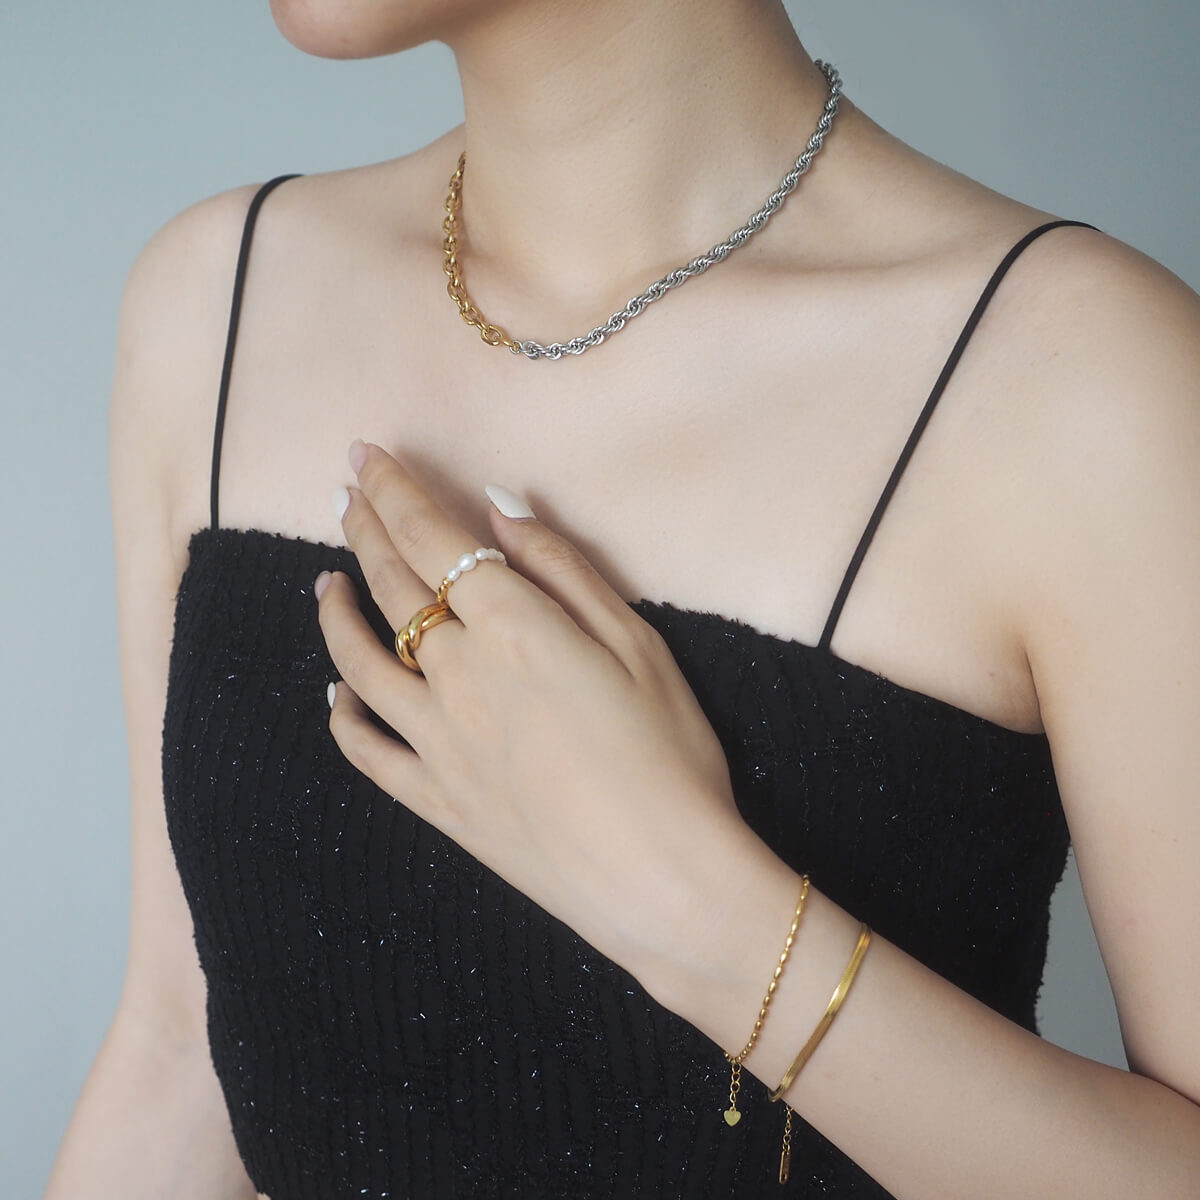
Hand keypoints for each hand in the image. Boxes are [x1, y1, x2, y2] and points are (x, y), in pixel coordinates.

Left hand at [316, 440, 750, 984]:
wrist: (665, 880)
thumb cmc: (670, 755)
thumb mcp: (637, 643)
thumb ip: (563, 568)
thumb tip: (501, 509)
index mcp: (511, 627)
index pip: (430, 539)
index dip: (393, 490)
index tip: (365, 456)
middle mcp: (457, 676)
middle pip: (390, 586)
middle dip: (363, 530)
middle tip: (347, 495)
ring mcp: (438, 744)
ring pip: (360, 661)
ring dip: (335, 612)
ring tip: (325, 582)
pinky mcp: (437, 802)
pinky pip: (368, 752)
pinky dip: (342, 716)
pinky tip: (336, 694)